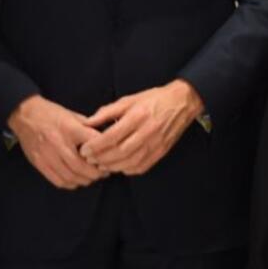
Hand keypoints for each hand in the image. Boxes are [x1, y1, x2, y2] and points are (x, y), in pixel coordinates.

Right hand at [7, 95, 107, 189]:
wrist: (25, 115)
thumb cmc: (53, 114)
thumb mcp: (74, 116)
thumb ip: (89, 128)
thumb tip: (106, 140)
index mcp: (71, 129)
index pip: (93, 144)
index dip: (104, 154)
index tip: (111, 158)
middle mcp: (59, 143)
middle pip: (81, 166)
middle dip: (96, 173)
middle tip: (104, 173)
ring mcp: (47, 155)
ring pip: (70, 175)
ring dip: (84, 180)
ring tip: (92, 177)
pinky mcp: (39, 163)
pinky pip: (56, 179)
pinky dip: (70, 183)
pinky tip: (77, 180)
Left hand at [79, 79, 204, 175]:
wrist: (183, 102)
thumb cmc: (154, 99)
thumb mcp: (129, 100)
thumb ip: (107, 112)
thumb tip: (87, 123)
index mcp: (138, 116)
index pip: (112, 136)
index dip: (95, 146)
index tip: (84, 149)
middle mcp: (148, 131)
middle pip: (120, 152)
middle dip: (101, 158)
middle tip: (89, 160)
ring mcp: (157, 142)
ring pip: (130, 162)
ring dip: (113, 166)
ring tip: (101, 165)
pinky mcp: (162, 150)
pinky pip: (143, 165)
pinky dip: (128, 169)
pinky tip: (119, 167)